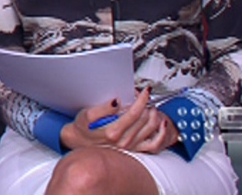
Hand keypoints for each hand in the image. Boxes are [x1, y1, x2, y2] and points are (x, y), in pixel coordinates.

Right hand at [61, 88, 177, 153]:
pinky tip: (162, 124)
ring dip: (154, 115)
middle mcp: (124, 141)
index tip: (143, 91)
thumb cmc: (83, 128)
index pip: (134, 112)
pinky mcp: (134, 150)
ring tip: (150, 106)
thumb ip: (102, 108)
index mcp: (113, 132)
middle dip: (146, 104)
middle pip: (144, 119)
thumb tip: (116, 101)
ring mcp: (130, 147)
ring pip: (151, 129)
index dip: (141, 99)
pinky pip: (154, 145)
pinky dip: (161, 134)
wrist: (80, 142)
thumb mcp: (86, 115)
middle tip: (142, 95)